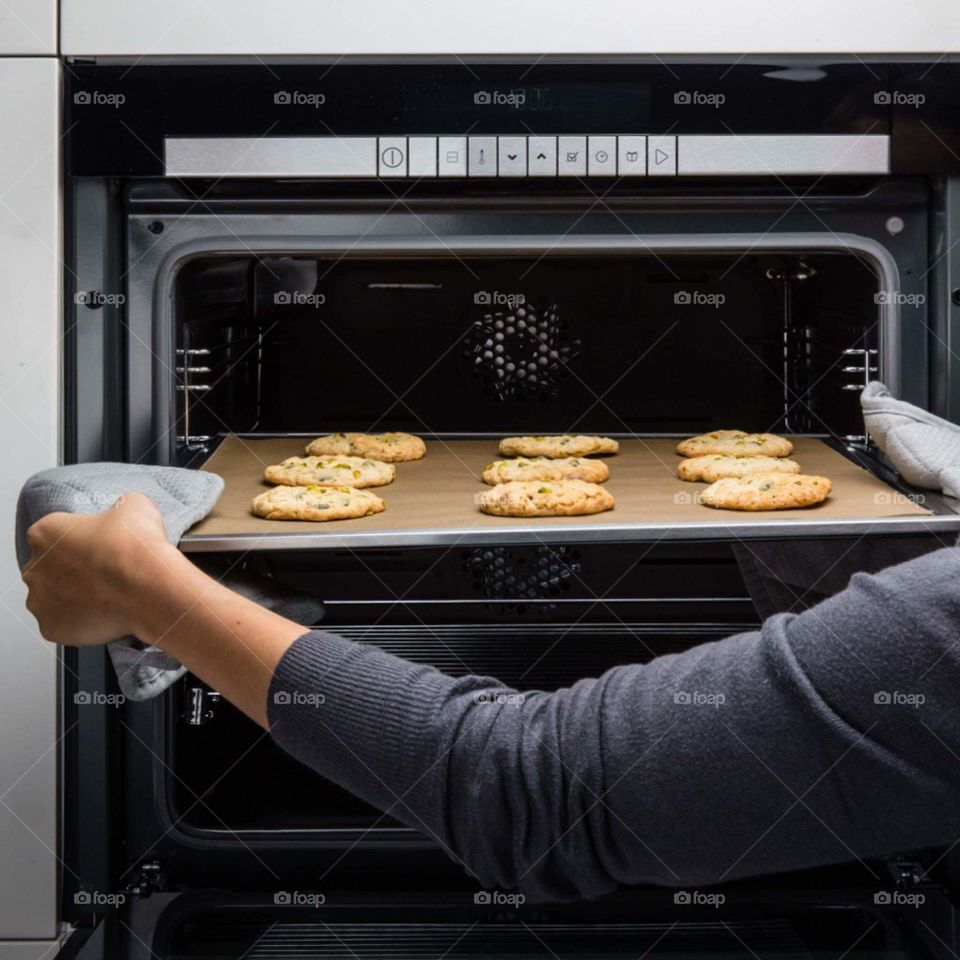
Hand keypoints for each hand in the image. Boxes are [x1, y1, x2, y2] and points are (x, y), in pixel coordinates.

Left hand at [23, 492, 183, 646]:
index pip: (57, 533)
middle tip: (107, 571)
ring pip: (54, 598)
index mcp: (46, 533)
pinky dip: (81, 621)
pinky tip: (104, 612)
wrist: (149, 588)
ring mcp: (41, 601)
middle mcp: (35, 567)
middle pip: (51, 567)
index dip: (82, 539)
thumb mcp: (134, 505)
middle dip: (74, 569)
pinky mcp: (52, 628)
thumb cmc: (136, 547)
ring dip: (75, 596)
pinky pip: (64, 624)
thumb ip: (120, 507)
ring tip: (108, 594)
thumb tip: (128, 512)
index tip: (101, 545)